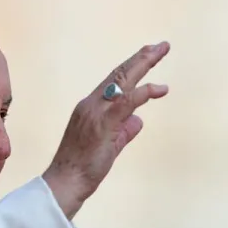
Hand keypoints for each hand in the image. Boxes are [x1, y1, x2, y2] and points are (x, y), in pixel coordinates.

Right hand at [43, 42, 170, 218]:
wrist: (65, 182)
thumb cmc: (82, 168)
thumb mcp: (108, 147)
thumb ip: (124, 131)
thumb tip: (138, 120)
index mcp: (89, 109)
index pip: (112, 83)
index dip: (131, 68)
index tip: (147, 56)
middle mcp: (90, 105)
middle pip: (118, 75)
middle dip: (141, 58)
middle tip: (161, 45)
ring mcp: (95, 113)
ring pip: (122, 81)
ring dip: (143, 64)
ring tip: (161, 50)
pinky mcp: (103, 124)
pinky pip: (126, 103)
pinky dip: (143, 93)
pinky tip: (159, 89)